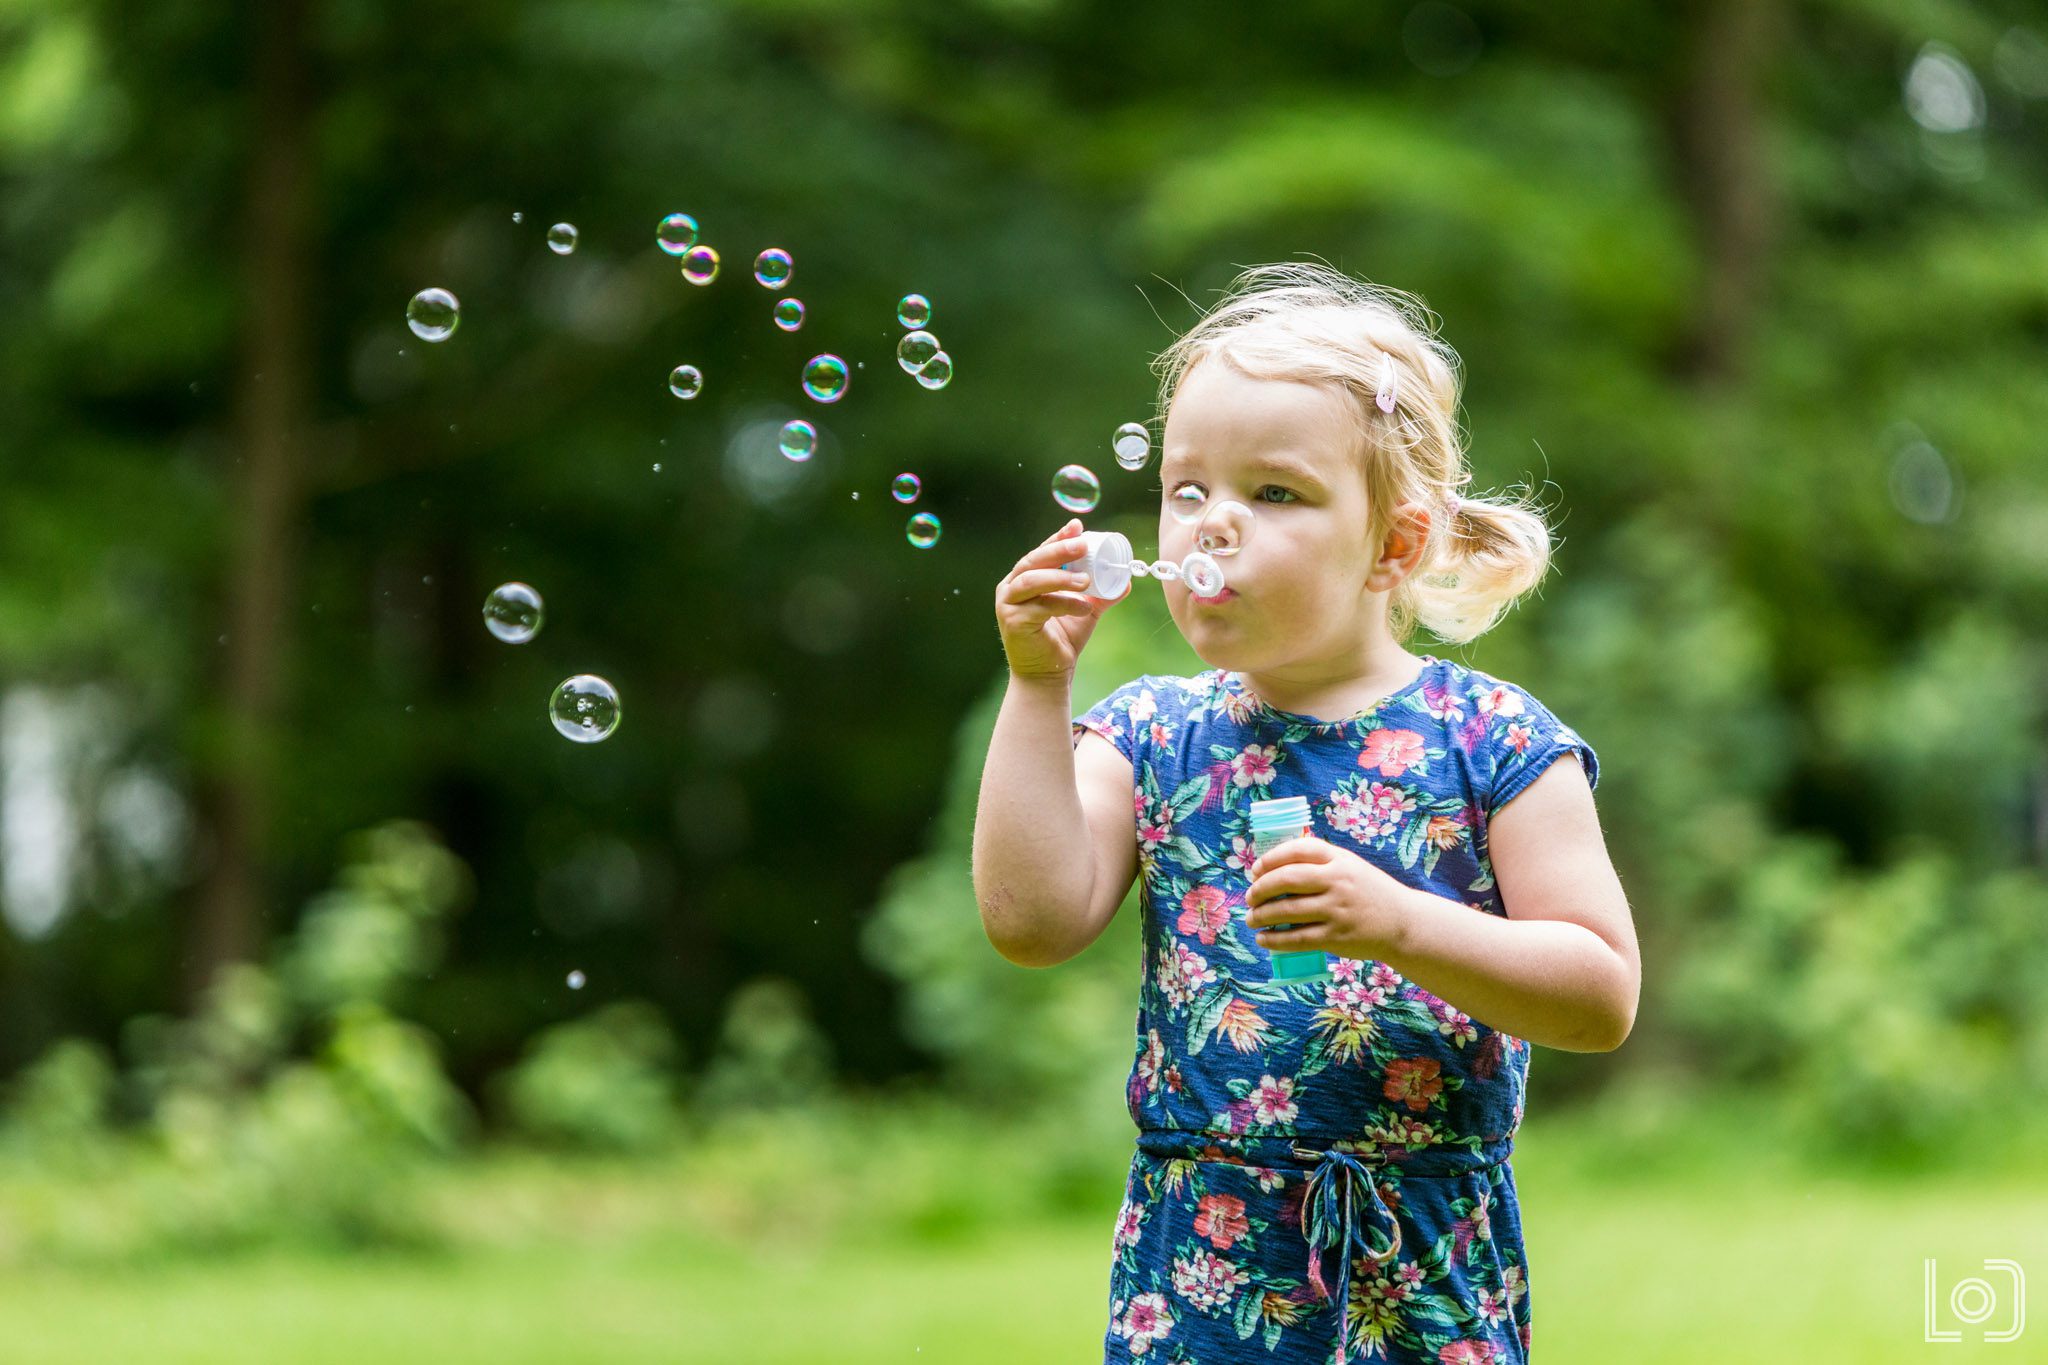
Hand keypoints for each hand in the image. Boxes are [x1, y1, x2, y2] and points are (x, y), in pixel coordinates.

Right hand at [994, 517, 1128, 683]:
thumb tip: (1126, 583)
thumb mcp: (1084, 612)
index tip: (1077, 527)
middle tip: (1082, 545)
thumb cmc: (1061, 641)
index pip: (1041, 552)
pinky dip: (1064, 604)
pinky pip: (1040, 606)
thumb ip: (1101, 596)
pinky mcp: (1012, 622)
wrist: (1047, 675)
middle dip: (1058, 550)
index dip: (1058, 538)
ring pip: (1032, 580)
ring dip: (1060, 577)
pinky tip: (1084, 607)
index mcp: (1024, 579)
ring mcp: (1008, 604)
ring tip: (1086, 580)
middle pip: (1033, 561)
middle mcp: (1011, 588)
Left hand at [1245, 837, 1413, 961]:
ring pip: (1288, 910)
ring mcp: (1337, 910)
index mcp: (1339, 859)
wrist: (1403, 922)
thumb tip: (1275, 866)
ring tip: (1251, 918)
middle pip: (1287, 879)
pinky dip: (1275, 940)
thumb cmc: (1370, 892)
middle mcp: (1338, 881)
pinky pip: (1297, 938)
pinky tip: (1264, 939)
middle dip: (1260, 888)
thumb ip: (1320, 862)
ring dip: (1262, 915)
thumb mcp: (1350, 866)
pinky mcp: (1336, 937)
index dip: (1271, 858)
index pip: (1298, 850)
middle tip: (1249, 897)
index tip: (1256, 869)